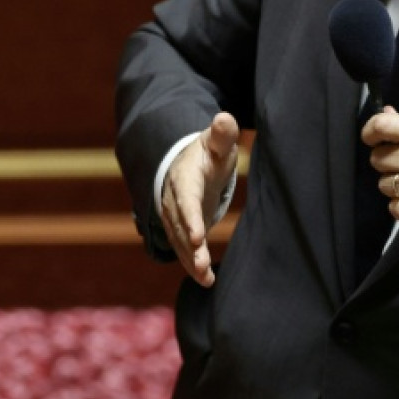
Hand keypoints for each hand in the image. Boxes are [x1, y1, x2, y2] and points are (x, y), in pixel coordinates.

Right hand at [161, 112, 239, 286]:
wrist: (186, 163)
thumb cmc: (208, 153)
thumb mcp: (216, 142)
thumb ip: (222, 134)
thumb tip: (224, 118)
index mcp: (184, 178)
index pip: (186, 200)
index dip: (191, 218)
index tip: (198, 237)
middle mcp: (174, 200)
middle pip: (180, 226)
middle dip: (190, 247)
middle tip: (203, 265)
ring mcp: (174, 216)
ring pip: (179, 241)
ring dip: (191, 261)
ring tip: (206, 279)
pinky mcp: (179, 229)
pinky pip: (182, 249)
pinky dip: (192, 264)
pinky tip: (206, 281)